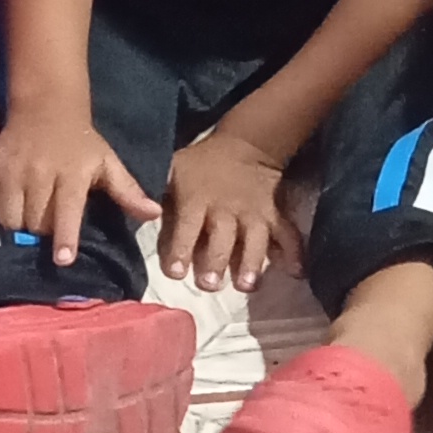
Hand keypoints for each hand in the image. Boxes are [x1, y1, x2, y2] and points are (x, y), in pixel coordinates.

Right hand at [0, 104, 160, 268]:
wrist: (46, 108)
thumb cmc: (80, 142)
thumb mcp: (107, 163)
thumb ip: (128, 192)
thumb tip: (154, 214)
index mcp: (72, 174)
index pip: (67, 212)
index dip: (64, 238)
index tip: (63, 260)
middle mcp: (40, 173)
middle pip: (36, 223)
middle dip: (42, 230)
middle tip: (48, 220)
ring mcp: (12, 172)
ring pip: (11, 219)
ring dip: (19, 225)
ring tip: (28, 214)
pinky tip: (9, 205)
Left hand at [158, 126, 298, 290]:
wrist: (245, 146)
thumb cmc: (199, 165)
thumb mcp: (171, 169)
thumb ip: (153, 191)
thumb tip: (136, 211)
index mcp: (197, 200)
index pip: (187, 227)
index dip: (179, 249)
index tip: (175, 273)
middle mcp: (227, 210)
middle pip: (223, 239)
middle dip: (216, 262)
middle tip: (209, 285)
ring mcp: (254, 214)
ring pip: (255, 240)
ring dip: (251, 263)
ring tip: (247, 286)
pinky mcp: (275, 216)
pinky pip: (288, 235)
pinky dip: (294, 253)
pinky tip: (296, 272)